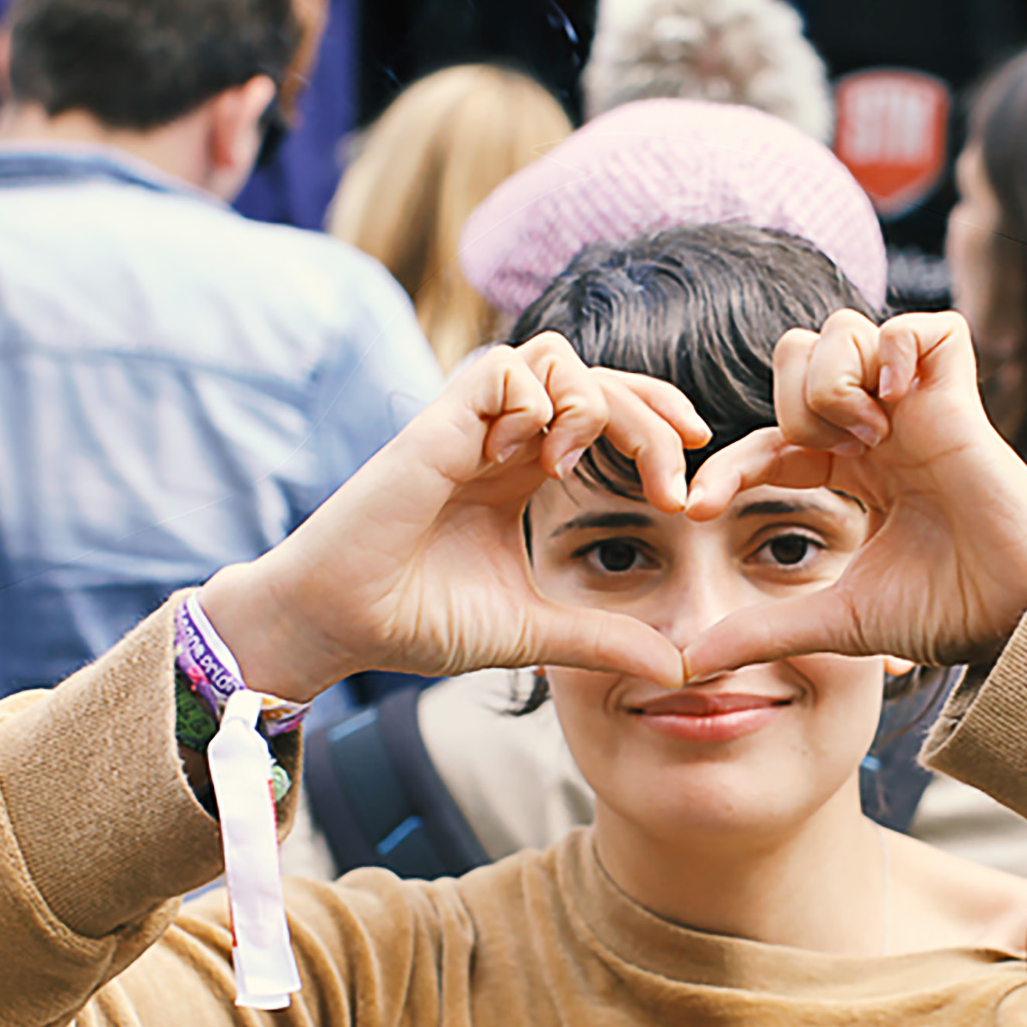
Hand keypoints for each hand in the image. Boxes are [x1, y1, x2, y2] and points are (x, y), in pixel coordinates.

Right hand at [201, 334, 709, 699]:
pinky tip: (528, 458)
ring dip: (589, 402)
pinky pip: (502, 369)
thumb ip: (603, 640)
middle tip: (675, 477)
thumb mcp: (533, 633)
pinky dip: (532, 402)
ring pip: (551, 356)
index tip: (689, 470)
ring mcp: (468, 428)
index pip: (605, 409)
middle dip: (650, 413)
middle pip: (594, 376)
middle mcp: (500, 439)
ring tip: (575, 468)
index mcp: (523, 471)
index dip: (655, 420)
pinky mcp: (436, 427)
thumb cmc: (416, 621)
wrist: (337, 625)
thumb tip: (678, 670)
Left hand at [676, 310, 1026, 677]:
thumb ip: (762, 630)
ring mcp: (918, 405)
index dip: (728, 467)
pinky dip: (893, 352)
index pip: (769, 440)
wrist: (1014, 613)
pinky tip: (897, 406)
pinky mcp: (960, 393)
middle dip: (786, 401)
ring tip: (867, 436)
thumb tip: (688, 664)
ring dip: (831, 381)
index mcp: (852, 470)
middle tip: (821, 457)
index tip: (698, 509)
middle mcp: (881, 428)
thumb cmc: (944, 611)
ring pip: (843, 329)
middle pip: (797, 353)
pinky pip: (917, 326)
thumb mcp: (834, 620)